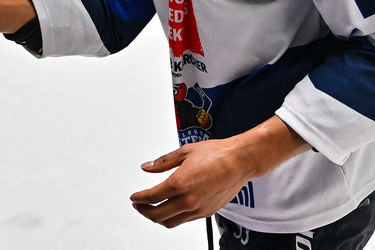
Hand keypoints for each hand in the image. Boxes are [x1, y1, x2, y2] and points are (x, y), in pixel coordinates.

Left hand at [129, 117, 311, 227]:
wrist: (240, 161)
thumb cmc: (217, 154)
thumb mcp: (185, 152)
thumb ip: (163, 162)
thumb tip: (147, 166)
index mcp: (180, 182)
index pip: (151, 197)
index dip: (139, 198)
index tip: (134, 197)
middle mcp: (188, 199)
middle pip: (157, 215)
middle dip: (144, 211)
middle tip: (138, 205)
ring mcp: (197, 209)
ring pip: (170, 222)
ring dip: (157, 218)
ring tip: (152, 209)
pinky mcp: (206, 213)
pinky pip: (184, 220)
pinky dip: (173, 217)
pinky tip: (171, 208)